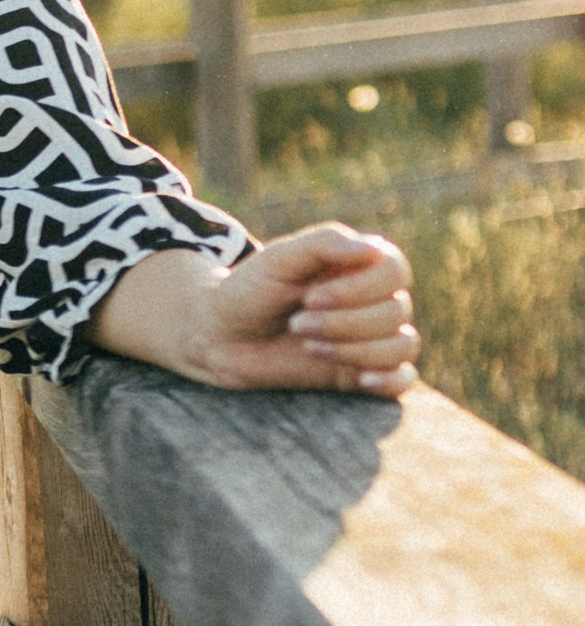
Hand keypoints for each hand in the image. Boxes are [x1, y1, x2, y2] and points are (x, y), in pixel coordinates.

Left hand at [95, 223, 418, 395]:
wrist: (222, 336)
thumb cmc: (251, 290)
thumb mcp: (279, 259)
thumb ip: (324, 244)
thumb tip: (373, 249)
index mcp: (360, 264)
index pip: (394, 271)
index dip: (359, 288)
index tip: (310, 297)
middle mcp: (374, 299)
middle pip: (396, 311)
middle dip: (344, 322)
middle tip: (296, 323)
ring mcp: (372, 337)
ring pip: (401, 345)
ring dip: (355, 349)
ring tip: (308, 346)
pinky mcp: (362, 371)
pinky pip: (403, 379)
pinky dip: (390, 381)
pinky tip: (362, 380)